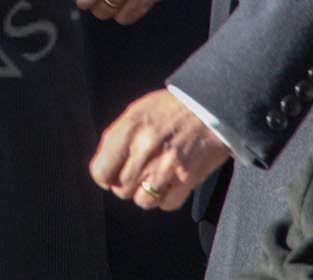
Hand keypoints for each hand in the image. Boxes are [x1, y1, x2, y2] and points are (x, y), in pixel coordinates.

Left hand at [91, 90, 230, 209]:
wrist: (211, 107)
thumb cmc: (172, 108)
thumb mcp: (137, 112)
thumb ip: (118, 138)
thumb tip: (105, 164)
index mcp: (129, 130)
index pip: (100, 171)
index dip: (104, 176)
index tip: (111, 174)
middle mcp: (145, 150)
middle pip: (121, 189)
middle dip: (126, 184)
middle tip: (137, 173)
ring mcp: (166, 166)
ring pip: (143, 201)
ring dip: (147, 193)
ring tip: (154, 177)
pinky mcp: (188, 179)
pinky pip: (167, 204)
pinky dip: (167, 198)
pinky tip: (171, 183)